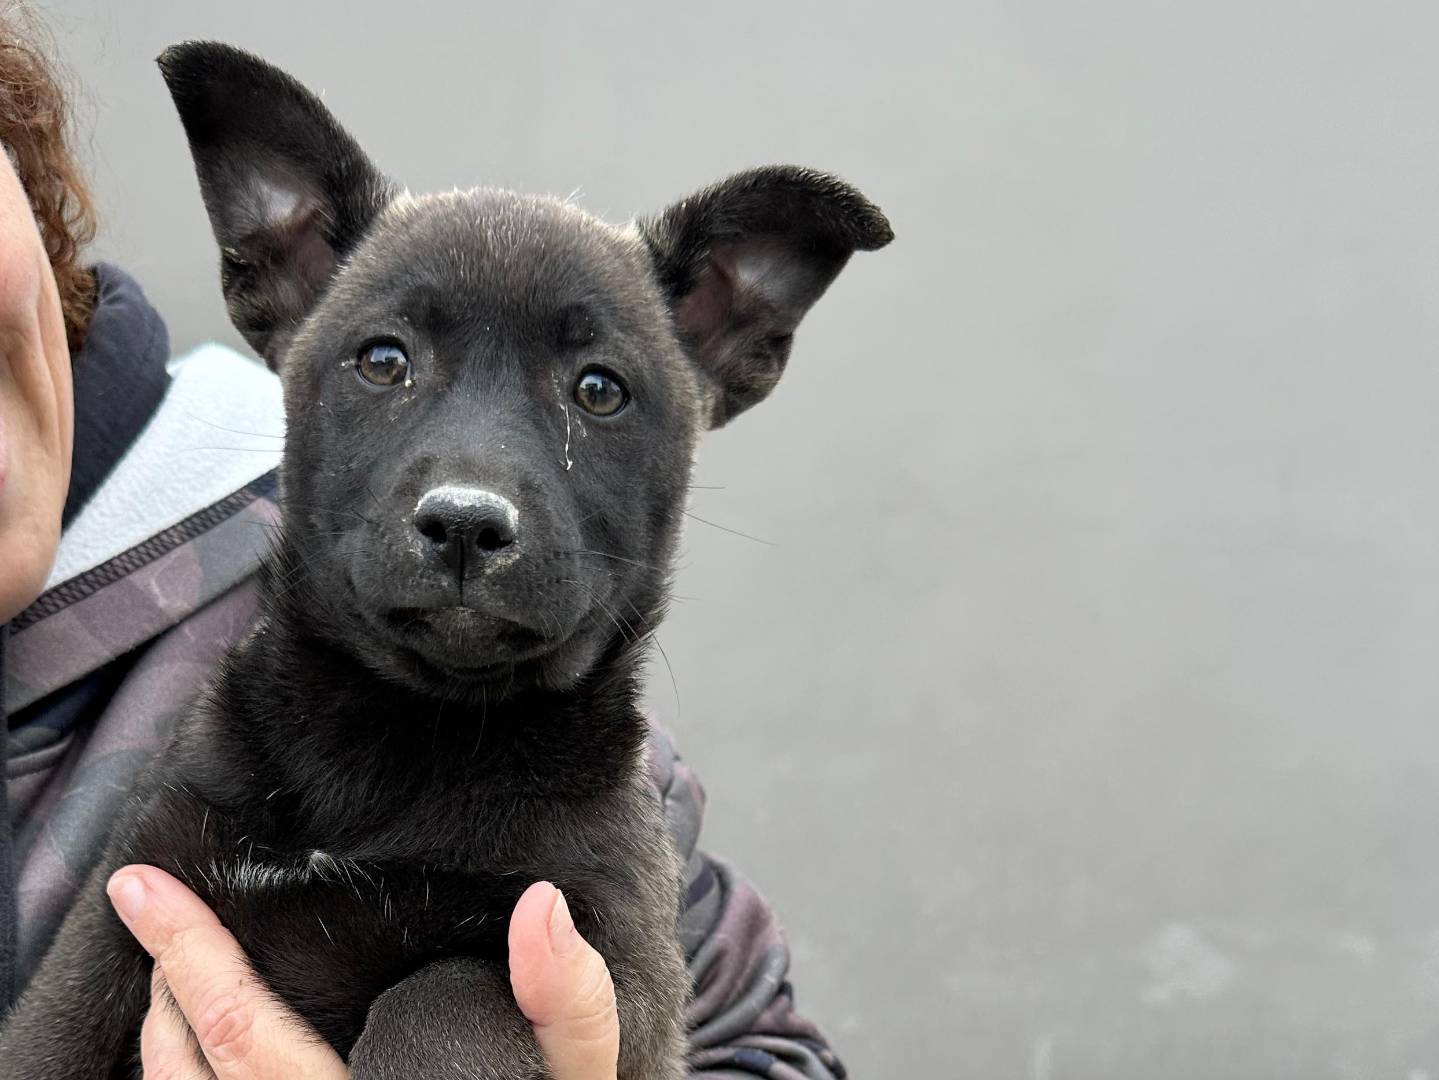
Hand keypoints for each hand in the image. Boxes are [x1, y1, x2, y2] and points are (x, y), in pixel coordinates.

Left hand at [108, 867, 622, 1079]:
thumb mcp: (575, 1076)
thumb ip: (566, 999)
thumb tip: (540, 904)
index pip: (243, 1031)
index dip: (187, 953)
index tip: (144, 887)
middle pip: (187, 1071)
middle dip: (163, 981)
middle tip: (150, 909)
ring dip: (161, 1038)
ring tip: (166, 976)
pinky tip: (201, 1052)